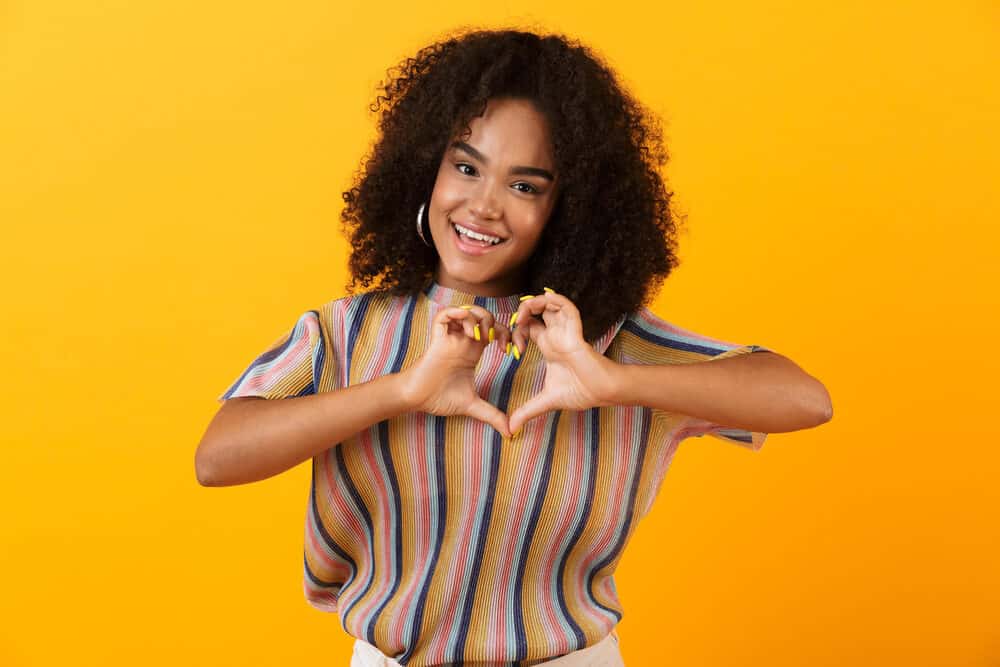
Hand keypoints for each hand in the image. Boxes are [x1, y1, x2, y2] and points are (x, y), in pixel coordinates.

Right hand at [400, 304, 514, 437]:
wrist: (417, 399)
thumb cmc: (440, 398)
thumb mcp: (472, 405)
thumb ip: (492, 415)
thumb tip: (510, 431)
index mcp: (472, 351)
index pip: (494, 331)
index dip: (507, 336)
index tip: (513, 352)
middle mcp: (462, 341)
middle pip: (483, 316)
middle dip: (497, 323)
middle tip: (500, 343)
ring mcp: (450, 337)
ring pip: (466, 311)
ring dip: (479, 318)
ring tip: (482, 337)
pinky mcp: (437, 337)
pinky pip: (445, 315)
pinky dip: (459, 316)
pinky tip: (469, 333)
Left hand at [507, 288, 620, 434]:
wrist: (601, 393)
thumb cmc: (581, 393)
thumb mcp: (546, 401)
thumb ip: (527, 411)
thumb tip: (511, 429)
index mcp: (549, 347)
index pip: (530, 328)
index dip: (516, 332)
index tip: (511, 349)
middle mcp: (556, 336)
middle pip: (538, 312)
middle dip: (523, 312)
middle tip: (514, 324)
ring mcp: (566, 333)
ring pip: (551, 305)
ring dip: (535, 303)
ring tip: (523, 312)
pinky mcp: (575, 333)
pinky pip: (567, 308)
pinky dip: (555, 300)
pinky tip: (543, 299)